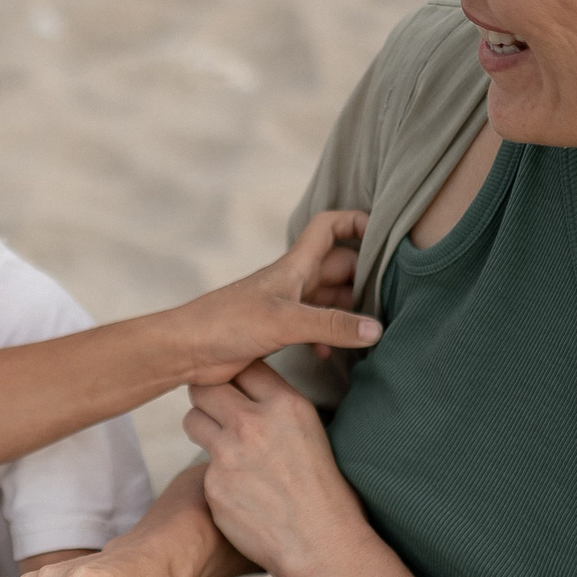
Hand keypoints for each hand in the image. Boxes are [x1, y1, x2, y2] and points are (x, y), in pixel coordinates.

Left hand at [175, 211, 377, 386]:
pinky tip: (330, 355)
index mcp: (295, 267)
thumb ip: (331, 325)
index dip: (356, 222)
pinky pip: (314, 327)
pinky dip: (327, 337)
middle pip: (339, 267)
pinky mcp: (277, 331)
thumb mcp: (286, 322)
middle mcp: (293, 281)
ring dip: (349, 312)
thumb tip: (376, 329)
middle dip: (364, 277)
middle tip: (391, 297)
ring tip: (370, 330)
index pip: (329, 227)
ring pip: (329, 299)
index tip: (384, 234)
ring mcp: (285, 306)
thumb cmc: (227, 324)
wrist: (186, 350)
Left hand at [183, 361, 367, 576]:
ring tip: (222, 444)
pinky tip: (239, 491)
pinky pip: (201, 466)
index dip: (236, 375)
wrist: (322, 545)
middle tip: (216, 409)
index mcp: (286, 405)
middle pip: (206, 386)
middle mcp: (254, 423)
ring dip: (202, 427)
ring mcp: (228, 454)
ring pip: (192, 419)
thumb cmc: (327, 493)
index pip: (244, 367)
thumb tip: (255, 395)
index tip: (236, 385)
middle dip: (208, 395)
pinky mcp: (212, 483)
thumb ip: (279, 411)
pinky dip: (215, 474)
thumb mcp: (312, 433)